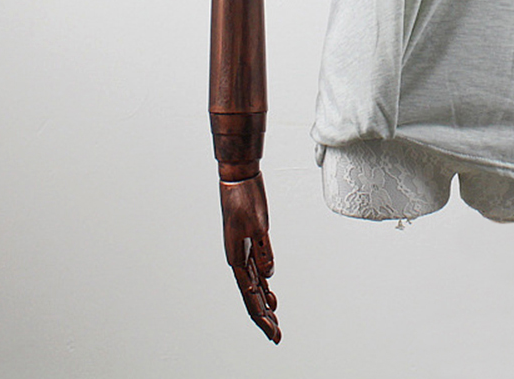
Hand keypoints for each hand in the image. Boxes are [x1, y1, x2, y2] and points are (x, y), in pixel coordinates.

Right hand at [219, 172, 280, 342]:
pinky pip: (258, 268)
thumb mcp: (258, 225)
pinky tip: (271, 290)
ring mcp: (245, 249)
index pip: (250, 295)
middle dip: (264, 316)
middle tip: (276, 336)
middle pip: (252, 295)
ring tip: (274, 319)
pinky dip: (265, 282)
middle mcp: (239, 258)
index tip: (273, 332)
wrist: (239, 177)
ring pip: (256, 284)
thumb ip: (263, 251)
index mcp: (237, 257)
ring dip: (265, 301)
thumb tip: (269, 275)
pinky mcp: (253, 239)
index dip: (261, 316)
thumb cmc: (243, 198)